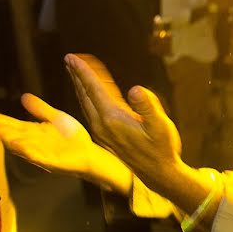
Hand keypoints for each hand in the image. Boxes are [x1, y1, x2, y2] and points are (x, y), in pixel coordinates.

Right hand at [0, 93, 94, 176]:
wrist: (89, 153)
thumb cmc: (72, 137)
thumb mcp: (56, 118)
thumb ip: (40, 109)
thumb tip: (23, 96)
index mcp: (34, 132)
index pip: (13, 125)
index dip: (0, 120)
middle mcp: (33, 143)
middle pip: (13, 135)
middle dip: (0, 129)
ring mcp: (40, 153)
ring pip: (21, 146)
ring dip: (9, 139)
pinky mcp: (50, 161)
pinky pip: (36, 156)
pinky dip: (26, 151)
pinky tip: (18, 144)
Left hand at [65, 54, 183, 192]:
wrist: (159, 174)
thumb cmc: (163, 148)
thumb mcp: (161, 126)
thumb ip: (148, 106)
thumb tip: (135, 89)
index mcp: (113, 119)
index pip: (95, 89)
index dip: (84, 72)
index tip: (72, 57)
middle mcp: (102, 125)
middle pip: (85, 95)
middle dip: (77, 76)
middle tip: (69, 60)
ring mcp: (102, 133)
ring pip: (85, 105)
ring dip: (80, 88)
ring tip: (75, 74)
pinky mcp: (105, 139)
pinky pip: (91, 113)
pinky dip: (87, 99)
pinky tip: (89, 97)